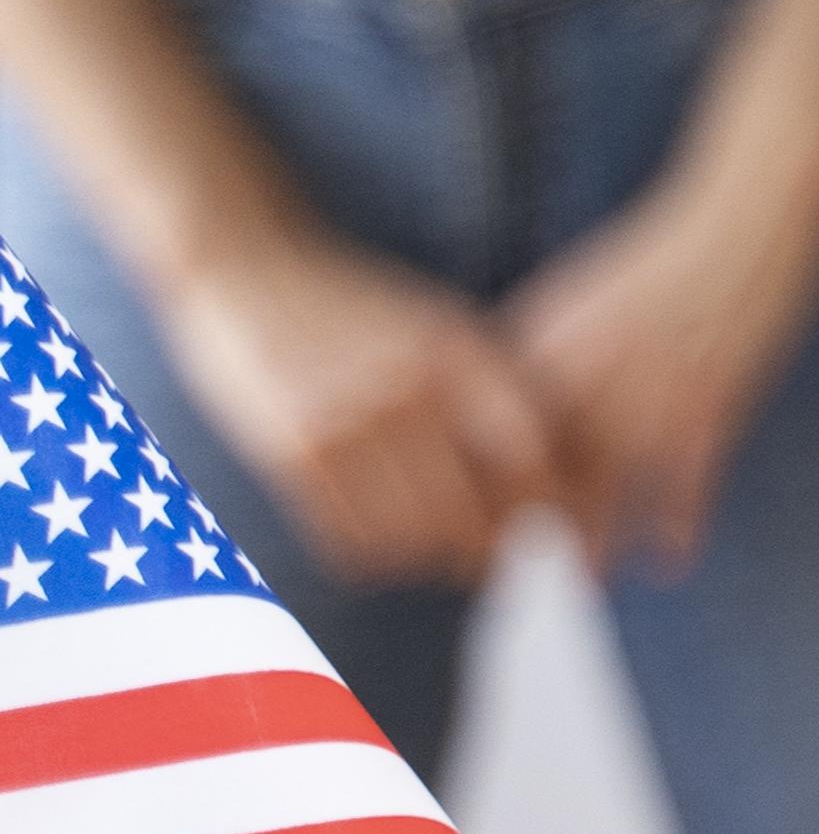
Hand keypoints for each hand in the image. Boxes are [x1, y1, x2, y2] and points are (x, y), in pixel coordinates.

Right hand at [155, 226, 561, 586]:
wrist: (246, 272)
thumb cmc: (358, 306)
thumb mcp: (440, 324)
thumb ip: (493, 388)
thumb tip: (556, 477)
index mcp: (459, 354)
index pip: (529, 457)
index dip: (548, 509)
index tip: (551, 533)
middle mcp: (408, 390)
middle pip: (470, 512)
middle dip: (485, 550)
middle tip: (488, 560)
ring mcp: (347, 422)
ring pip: (411, 539)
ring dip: (427, 559)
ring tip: (434, 552)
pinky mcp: (293, 452)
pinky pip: (349, 540)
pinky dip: (373, 556)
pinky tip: (382, 541)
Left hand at [504, 159, 818, 577]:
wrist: (749, 215)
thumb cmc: (667, 250)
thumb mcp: (583, 294)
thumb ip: (546, 351)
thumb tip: (509, 404)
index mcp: (543, 342)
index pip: (490, 434)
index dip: (472, 489)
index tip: (461, 526)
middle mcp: (585, 375)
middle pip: (536, 477)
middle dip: (522, 533)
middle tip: (509, 573)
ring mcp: (650, 396)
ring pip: (605, 495)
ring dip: (594, 546)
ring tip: (583, 580)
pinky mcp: (713, 407)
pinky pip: (686, 490)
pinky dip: (678, 532)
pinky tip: (672, 561)